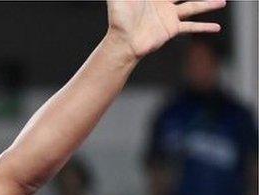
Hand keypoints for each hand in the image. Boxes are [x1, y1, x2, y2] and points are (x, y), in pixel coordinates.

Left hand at [106, 0, 223, 59]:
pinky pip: (191, 27)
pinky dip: (204, 27)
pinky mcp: (171, 30)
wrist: (123, 42)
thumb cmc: (118, 19)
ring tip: (222, 1)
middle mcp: (164, 4)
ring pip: (193, 7)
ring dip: (208, 4)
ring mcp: (169, 17)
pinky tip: (216, 28)